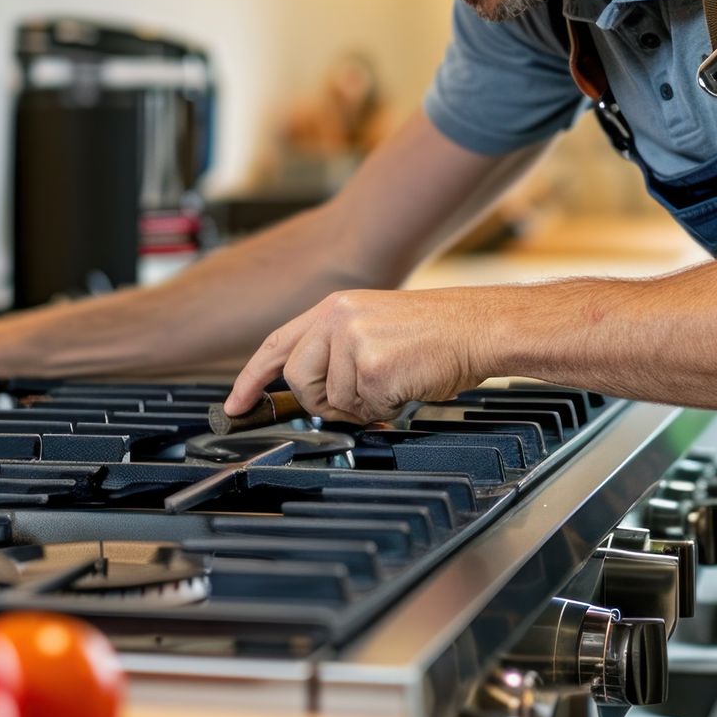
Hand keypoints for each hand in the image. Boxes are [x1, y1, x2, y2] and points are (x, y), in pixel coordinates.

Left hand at [224, 288, 491, 422]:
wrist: (479, 327)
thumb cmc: (437, 331)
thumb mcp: (374, 325)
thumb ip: (336, 351)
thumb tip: (316, 395)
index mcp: (334, 307)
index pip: (277, 345)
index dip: (251, 378)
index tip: (236, 404)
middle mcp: (337, 319)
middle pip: (299, 381)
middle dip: (324, 401)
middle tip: (357, 398)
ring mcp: (354, 341)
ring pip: (334, 401)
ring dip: (364, 405)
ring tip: (395, 380)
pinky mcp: (374, 367)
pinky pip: (365, 408)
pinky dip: (387, 408)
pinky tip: (407, 384)